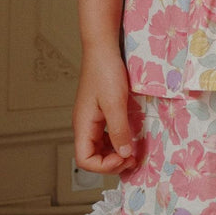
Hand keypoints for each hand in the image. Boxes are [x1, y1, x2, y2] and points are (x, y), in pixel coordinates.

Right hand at [72, 46, 135, 174]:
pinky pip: (105, 134)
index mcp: (83, 125)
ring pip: (100, 146)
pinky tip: (129, 136)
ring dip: (115, 153)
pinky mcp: (100, 111)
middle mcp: (85, 125)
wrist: (103, 49)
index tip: (123, 156)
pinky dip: (116, 140)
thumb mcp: (115, 103)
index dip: (103, 165)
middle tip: (132, 158)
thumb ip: (119, 131)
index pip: (84, 159)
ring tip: (132, 151)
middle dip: (112, 162)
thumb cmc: (105, 72)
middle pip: (92, 156)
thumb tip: (124, 154)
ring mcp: (92, 118)